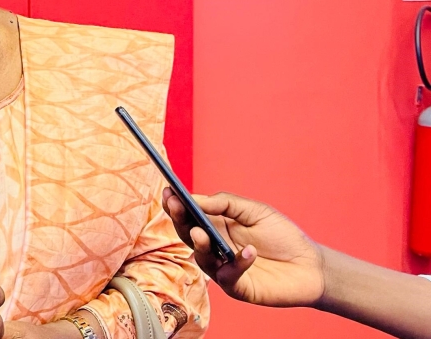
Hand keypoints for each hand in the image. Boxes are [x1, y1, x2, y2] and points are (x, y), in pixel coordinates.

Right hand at [163, 188, 324, 307]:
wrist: (311, 265)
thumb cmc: (282, 236)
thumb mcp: (255, 211)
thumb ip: (225, 203)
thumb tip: (196, 199)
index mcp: (216, 227)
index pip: (189, 216)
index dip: (176, 205)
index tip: (168, 192)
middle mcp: (215, 248)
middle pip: (188, 235)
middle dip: (179, 220)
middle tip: (176, 207)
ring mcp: (224, 268)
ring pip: (201, 258)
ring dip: (200, 244)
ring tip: (201, 231)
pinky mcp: (238, 287)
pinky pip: (229, 276)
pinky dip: (238, 264)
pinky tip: (250, 252)